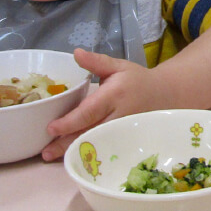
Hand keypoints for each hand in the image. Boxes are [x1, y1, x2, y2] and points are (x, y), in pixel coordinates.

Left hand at [42, 49, 168, 159]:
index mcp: (114, 95)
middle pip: (89, 133)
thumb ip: (96, 62)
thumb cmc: (137, 80)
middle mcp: (118, 116)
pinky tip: (73, 158)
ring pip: (96, 144)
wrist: (166, 95)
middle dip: (66, 143)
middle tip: (45, 152)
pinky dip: (88, 155)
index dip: (70, 122)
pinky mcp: (127, 141)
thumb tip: (75, 53)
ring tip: (52, 156)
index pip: (89, 111)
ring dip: (73, 151)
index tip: (51, 128)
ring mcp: (123, 132)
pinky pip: (105, 149)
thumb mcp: (119, 66)